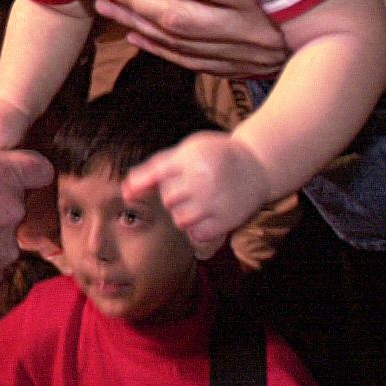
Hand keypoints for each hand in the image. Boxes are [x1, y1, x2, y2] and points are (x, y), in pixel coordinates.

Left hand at [88, 0, 287, 78]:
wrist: (344, 43)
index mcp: (259, 1)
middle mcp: (248, 30)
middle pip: (178, 17)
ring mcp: (241, 53)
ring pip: (177, 40)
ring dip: (136, 22)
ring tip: (105, 3)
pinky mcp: (237, 67)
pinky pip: (188, 60)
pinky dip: (157, 48)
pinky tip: (133, 34)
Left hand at [123, 131, 272, 259]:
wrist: (258, 165)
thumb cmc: (215, 156)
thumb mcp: (187, 150)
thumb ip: (156, 168)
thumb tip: (127, 189)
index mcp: (191, 157)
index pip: (157, 173)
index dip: (139, 183)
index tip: (127, 193)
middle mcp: (202, 179)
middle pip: (168, 198)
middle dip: (173, 194)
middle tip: (189, 186)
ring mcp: (216, 201)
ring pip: (180, 219)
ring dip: (183, 213)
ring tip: (197, 201)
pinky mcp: (227, 219)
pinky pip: (198, 234)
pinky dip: (196, 228)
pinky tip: (205, 215)